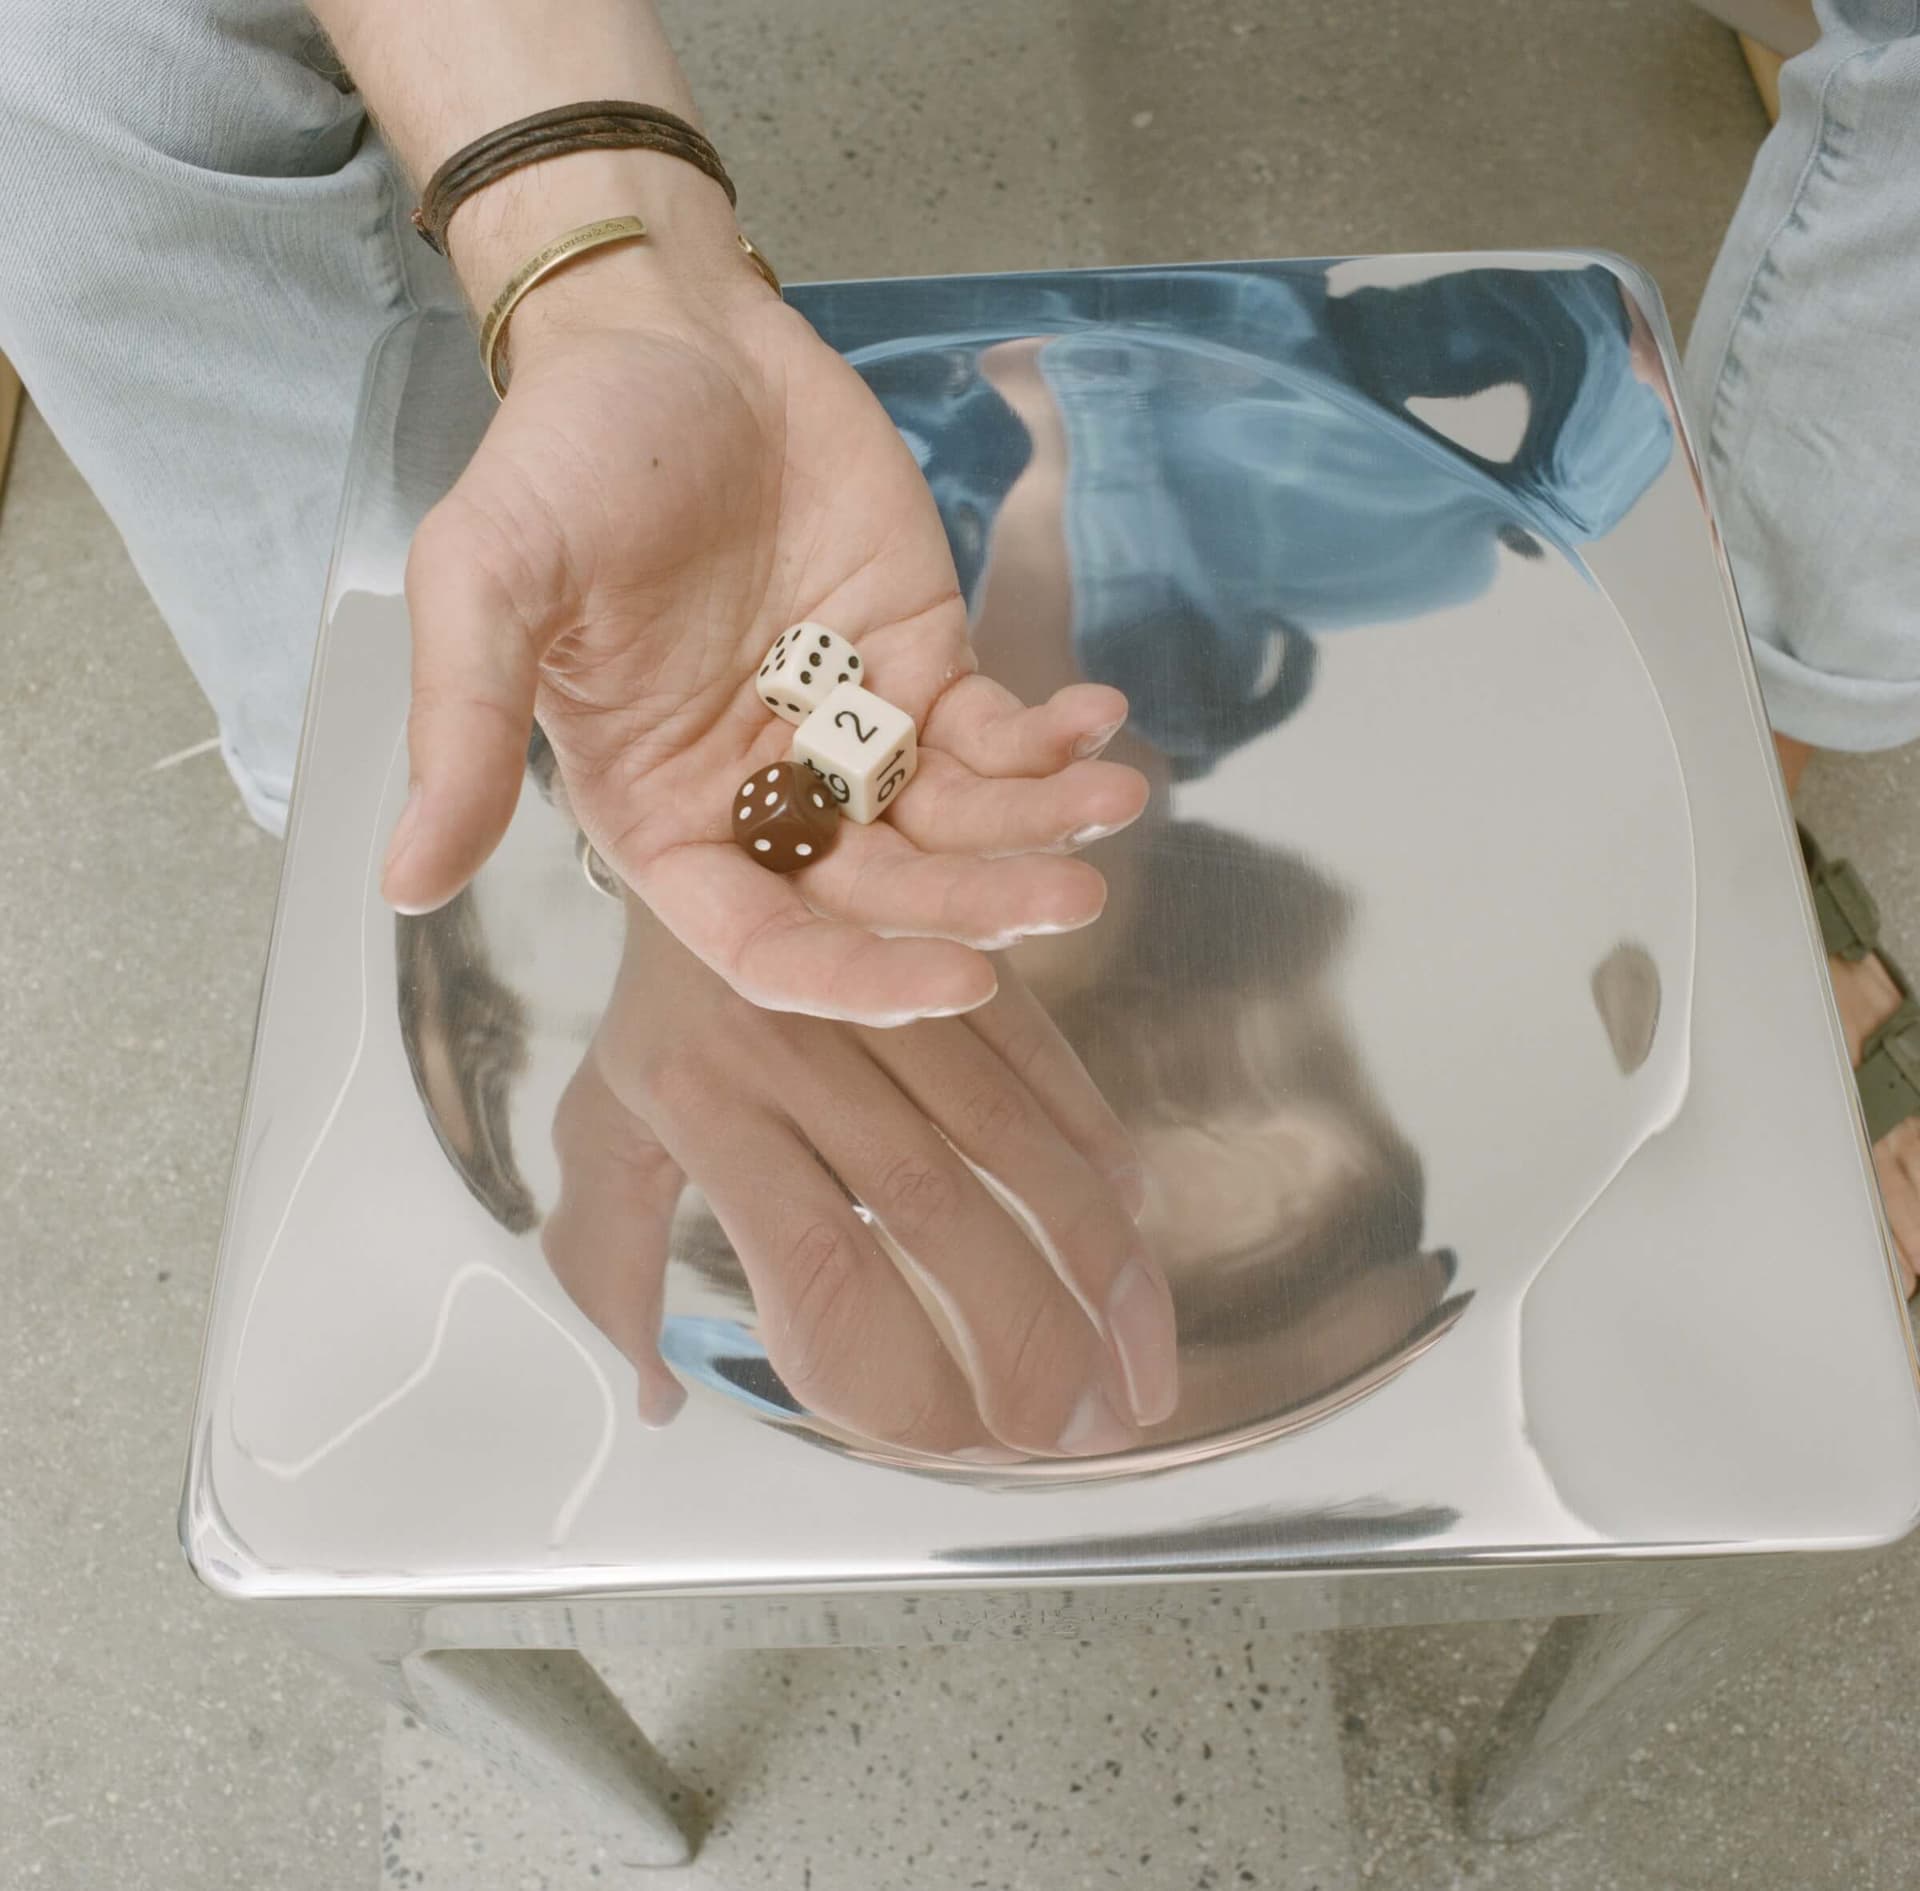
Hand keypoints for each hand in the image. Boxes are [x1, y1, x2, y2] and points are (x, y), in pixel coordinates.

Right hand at [384, 249, 1145, 1022]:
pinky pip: (997, 731)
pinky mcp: (922, 664)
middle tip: (1073, 899)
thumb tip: (400, 887)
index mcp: (661, 813)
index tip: (955, 985)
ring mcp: (851, 734)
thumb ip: (459, 734)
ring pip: (957, 826)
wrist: (670, 331)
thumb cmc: (567, 454)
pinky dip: (1054, 737)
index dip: (855, 979)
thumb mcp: (488, 582)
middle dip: (980, 906)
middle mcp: (761, 797)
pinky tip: (1099, 720)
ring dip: (1040, 829)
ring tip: (1116, 802)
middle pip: (884, 895)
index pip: (762, 941)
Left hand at [541, 902, 1178, 1453]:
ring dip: (1095, 1267)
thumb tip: (660, 1402)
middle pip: (931, 1210)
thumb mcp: (600, 1133)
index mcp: (704, 1108)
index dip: (888, 1373)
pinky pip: (1044, 1062)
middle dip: (1024, 1339)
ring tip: (1135, 1375)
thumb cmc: (654, 1015)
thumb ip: (611, 1268)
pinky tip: (1132, 1229)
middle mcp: (802, 1053)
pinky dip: (1097, 1148)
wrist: (705, 828)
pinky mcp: (958, 962)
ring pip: (1014, 1141)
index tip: (942, 1444)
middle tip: (1076, 1438)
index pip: (811, 1264)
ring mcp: (891, 1000)